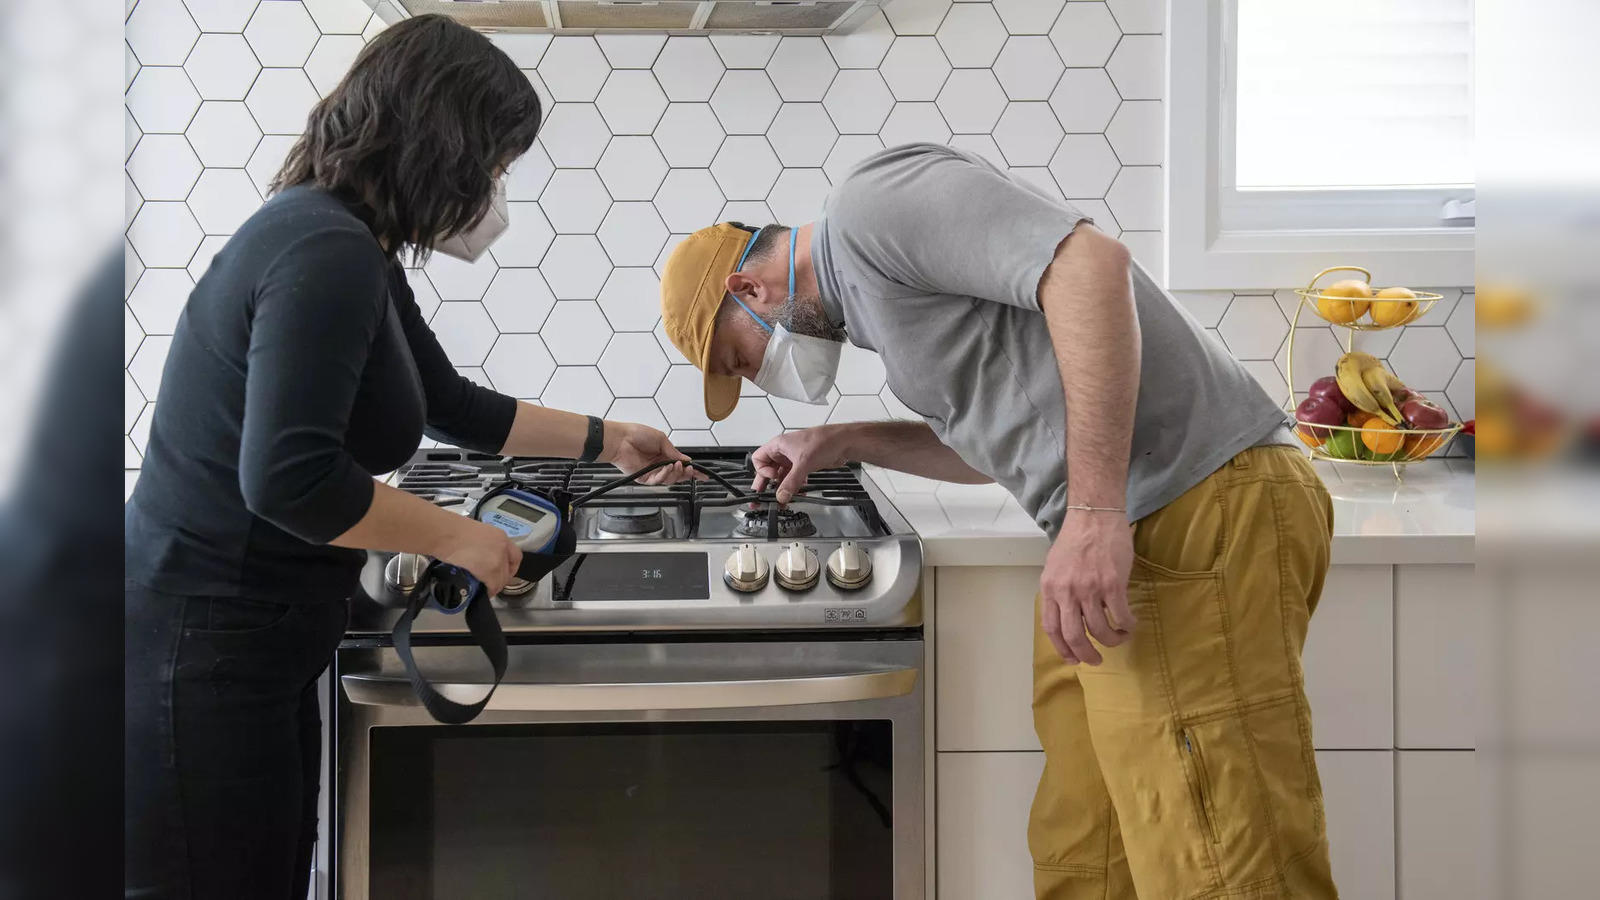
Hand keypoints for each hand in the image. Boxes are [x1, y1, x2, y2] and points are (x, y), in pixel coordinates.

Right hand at [437, 519, 521, 597]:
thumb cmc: (452, 531)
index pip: (515, 555)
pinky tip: (482, 591)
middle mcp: (502, 547)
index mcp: (500, 536)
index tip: (505, 572)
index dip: (511, 567)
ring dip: (494, 586)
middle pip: (509, 570)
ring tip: (485, 588)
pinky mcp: (489, 570)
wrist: (445, 533)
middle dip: (502, 579)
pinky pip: (493, 585)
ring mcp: (497, 559)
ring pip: (501, 580)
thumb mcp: (475, 534)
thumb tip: (481, 557)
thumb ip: (484, 545)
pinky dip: (488, 591)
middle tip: (493, 583)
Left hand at [603, 421, 701, 484]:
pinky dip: (664, 475)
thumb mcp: (661, 439)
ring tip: (676, 465)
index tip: (702, 474)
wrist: (620, 439)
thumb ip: (674, 451)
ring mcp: (651, 472)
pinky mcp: (644, 478)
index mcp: (663, 454)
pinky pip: (658, 481)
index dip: (692, 471)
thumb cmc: (636, 434)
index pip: (681, 464)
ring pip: (669, 479)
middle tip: (690, 469)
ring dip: (675, 473)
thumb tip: (685, 458)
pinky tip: (666, 468)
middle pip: (677, 475)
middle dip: (685, 473)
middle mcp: (658, 464)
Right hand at [750, 426, 847, 503]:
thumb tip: (781, 496)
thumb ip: (791, 482)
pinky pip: (794, 478)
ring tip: (782, 501)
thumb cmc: (823, 441)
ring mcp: (794, 459)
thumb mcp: (803, 463)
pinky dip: (795, 487)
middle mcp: (784, 452)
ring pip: (782, 476)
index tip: (772, 479)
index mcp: (778, 445)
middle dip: (767, 484)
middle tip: (762, 498)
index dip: (763, 471)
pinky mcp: (804, 465)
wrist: (843, 442)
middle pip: (769, 469)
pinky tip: (797, 495)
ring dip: (782, 488)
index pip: (759, 459)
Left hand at [1039, 512, 1136, 664]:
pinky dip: (1127, 626)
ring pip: (1100, 630)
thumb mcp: (1055, 566)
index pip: (1051, 628)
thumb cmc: (1076, 539)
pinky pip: (1120, 616)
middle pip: (1074, 635)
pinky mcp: (1112, 583)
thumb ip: (1059, 591)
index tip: (1073, 659)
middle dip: (1086, 654)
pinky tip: (1130, 625)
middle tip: (1096, 660)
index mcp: (1050, 588)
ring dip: (1112, 641)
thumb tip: (1069, 616)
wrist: (1095, 516)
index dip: (1062, 648)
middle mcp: (1067, 591)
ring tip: (1119, 639)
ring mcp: (1090, 588)